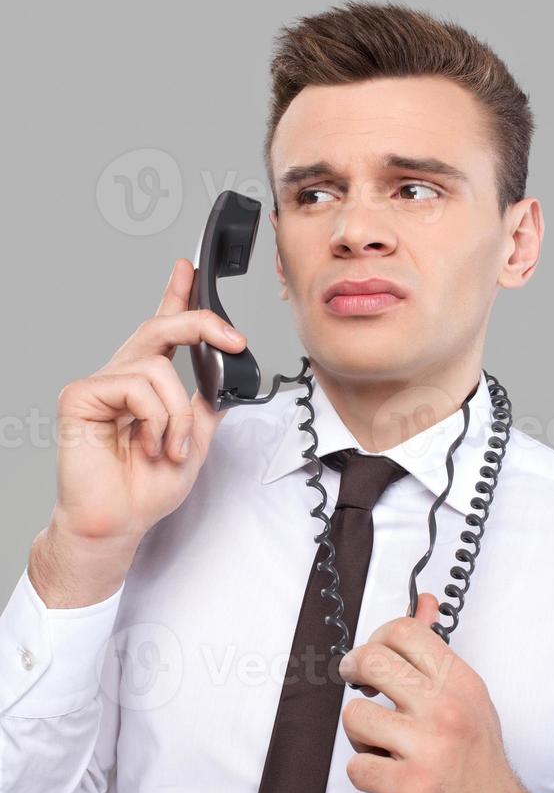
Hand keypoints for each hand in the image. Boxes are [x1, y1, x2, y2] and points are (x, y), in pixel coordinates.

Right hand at [53, 258, 245, 549]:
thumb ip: (205, 406)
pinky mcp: (80, 397)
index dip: (174, 296)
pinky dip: (156, 420)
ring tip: (169, 448)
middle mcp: (122, 377)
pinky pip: (137, 388)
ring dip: (178, 415)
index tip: (188, 269)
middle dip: (201, 323)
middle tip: (234, 339)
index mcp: (146, 383)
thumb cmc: (144, 488)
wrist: (118, 523)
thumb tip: (224, 379)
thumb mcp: (193, 442)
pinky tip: (147, 445)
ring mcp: (99, 385)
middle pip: (160, 328)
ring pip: (158, 368)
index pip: (161, 330)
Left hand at [338, 593, 553, 792]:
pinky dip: (364, 772)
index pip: (403, 630)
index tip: (374, 658)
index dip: (376, 639)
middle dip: (354, 672)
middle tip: (361, 689)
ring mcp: (428, 748)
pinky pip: (356, 766)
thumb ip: (436, 649)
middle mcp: (446, 709)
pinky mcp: (410, 787)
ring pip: (354, 715)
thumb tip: (423, 602)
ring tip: (380, 743)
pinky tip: (385, 774)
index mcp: (459, 681)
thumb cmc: (478, 759)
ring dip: (359, 733)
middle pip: (371, 660)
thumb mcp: (466, 696)